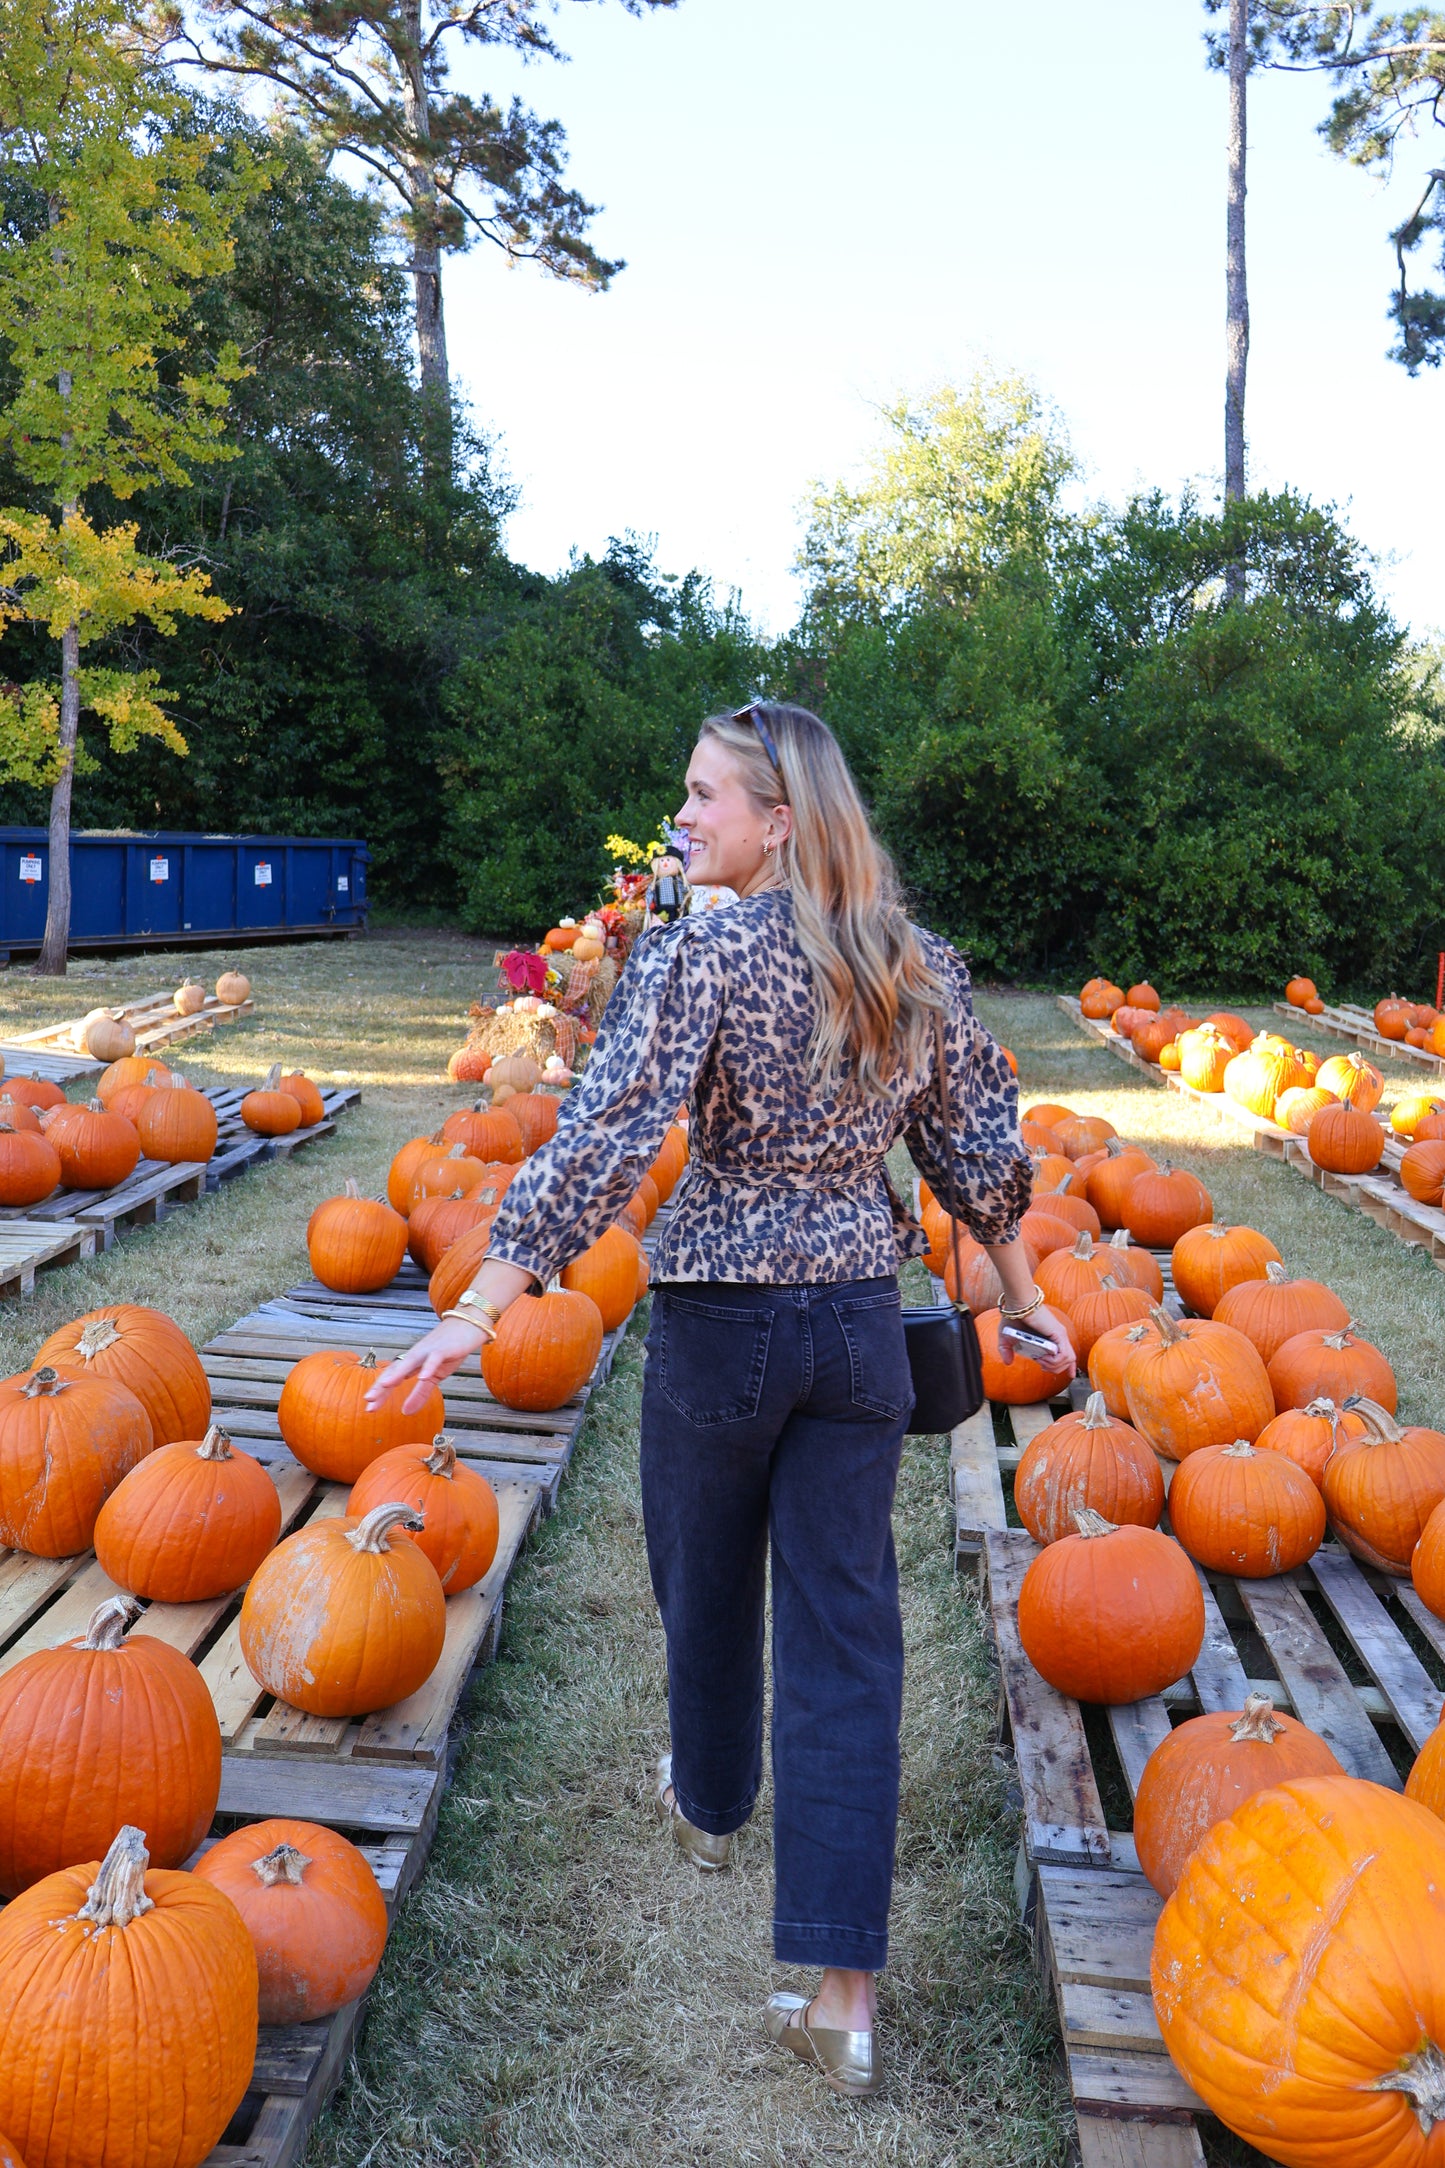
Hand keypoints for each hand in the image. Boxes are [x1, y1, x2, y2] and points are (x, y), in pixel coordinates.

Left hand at [366, 1319, 487, 1415]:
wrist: (467, 1325)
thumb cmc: (449, 1350)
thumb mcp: (435, 1376)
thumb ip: (420, 1394)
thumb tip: (406, 1412)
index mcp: (412, 1363)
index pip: (391, 1378)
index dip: (380, 1392)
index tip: (369, 1408)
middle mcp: (415, 1356)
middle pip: (395, 1370)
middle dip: (381, 1385)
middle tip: (368, 1401)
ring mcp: (428, 1351)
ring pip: (409, 1362)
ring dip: (397, 1374)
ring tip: (384, 1385)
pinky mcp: (443, 1349)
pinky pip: (434, 1358)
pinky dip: (428, 1367)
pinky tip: (422, 1377)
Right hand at [998, 1304, 1076, 1378]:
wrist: (1018, 1305)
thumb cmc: (1013, 1317)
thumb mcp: (1007, 1338)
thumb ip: (1006, 1350)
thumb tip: (1008, 1362)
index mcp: (1052, 1338)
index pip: (1067, 1355)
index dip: (1069, 1367)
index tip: (1069, 1375)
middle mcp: (1059, 1337)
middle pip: (1068, 1361)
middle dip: (1055, 1369)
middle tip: (1041, 1364)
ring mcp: (1061, 1335)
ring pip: (1068, 1360)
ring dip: (1054, 1366)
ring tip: (1040, 1361)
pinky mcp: (1060, 1334)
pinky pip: (1065, 1355)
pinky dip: (1055, 1361)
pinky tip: (1043, 1358)